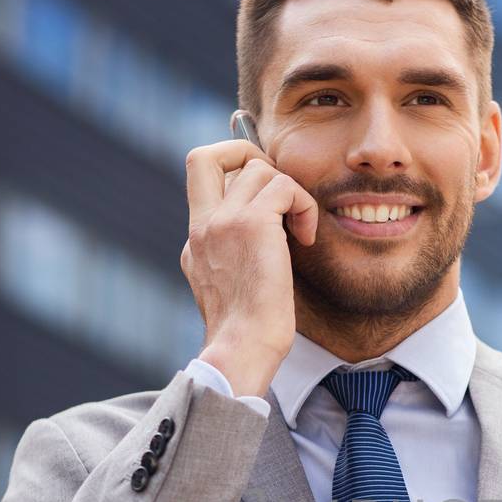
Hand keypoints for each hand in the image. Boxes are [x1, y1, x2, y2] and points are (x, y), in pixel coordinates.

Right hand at [181, 138, 317, 395]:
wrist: (243, 349)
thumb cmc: (248, 333)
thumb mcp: (231, 290)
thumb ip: (235, 258)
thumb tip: (268, 239)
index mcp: (196, 242)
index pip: (203, 184)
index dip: (235, 179)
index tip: (264, 202)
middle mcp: (202, 226)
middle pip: (204, 155)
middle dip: (243, 153)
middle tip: (275, 190)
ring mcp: (223, 221)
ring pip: (259, 168)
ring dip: (290, 192)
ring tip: (299, 230)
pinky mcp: (251, 223)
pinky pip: (285, 186)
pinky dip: (304, 206)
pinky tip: (305, 238)